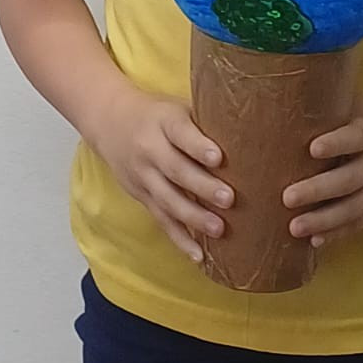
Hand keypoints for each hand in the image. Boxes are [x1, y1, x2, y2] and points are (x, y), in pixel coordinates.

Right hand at [93, 85, 232, 263]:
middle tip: (230, 199)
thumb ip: (205, 121)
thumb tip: (254, 129)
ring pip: (168, 199)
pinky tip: (198, 255)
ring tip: (219, 230)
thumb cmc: (158, 114)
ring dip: (194, 217)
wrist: (109, 121)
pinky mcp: (141, 196)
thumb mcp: (177, 107)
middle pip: (176, 170)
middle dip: (202, 187)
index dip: (198, 146)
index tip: (219, 157)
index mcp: (164, 122)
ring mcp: (143, 175)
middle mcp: (150, 149)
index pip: (181, 133)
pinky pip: (161, 220)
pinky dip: (179, 239)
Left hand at [282, 97, 362, 246]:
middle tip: (287, 197)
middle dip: (317, 190)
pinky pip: (360, 223)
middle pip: (348, 180)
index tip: (312, 148)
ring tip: (294, 227)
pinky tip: (316, 241)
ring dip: (322, 220)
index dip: (334, 144)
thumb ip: (336, 113)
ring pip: (352, 208)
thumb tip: (291, 110)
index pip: (354, 138)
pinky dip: (338, 233)